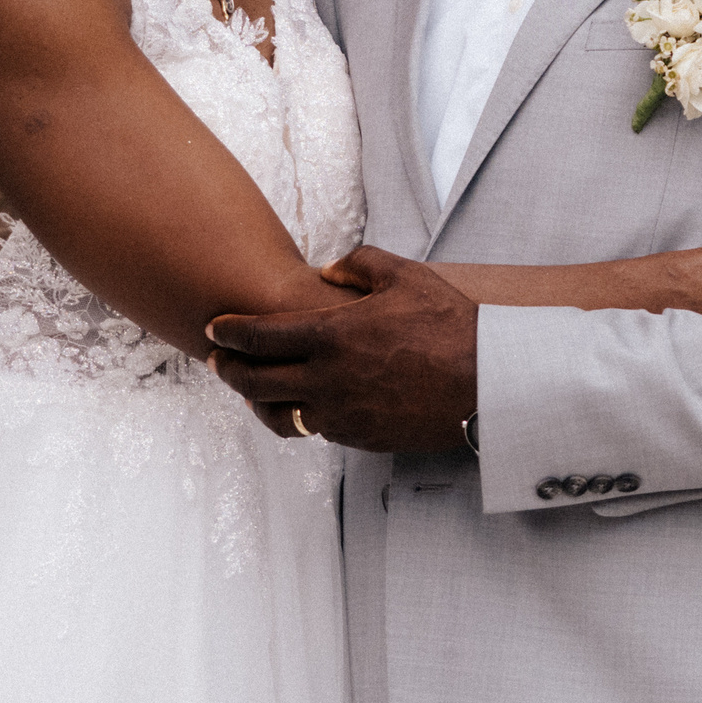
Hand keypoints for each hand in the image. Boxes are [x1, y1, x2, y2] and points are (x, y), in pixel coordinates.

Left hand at [208, 247, 477, 452]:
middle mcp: (327, 379)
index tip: (214, 328)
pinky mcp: (359, 437)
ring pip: (278, 413)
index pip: (260, 335)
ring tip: (251, 387)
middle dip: (228, 369)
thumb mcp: (405, 276)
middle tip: (217, 360)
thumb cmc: (449, 324)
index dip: (229, 332)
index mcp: (332, 335)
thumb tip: (328, 271)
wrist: (487, 382)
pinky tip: (301, 402)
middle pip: (255, 381)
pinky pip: (314, 428)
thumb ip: (359, 265)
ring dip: (258, 399)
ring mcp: (341, 414)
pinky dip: (298, 414)